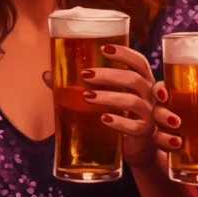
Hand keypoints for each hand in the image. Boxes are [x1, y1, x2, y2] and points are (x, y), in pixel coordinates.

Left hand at [39, 44, 160, 170]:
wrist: (139, 148)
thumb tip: (48, 75)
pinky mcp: (144, 133)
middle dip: (109, 75)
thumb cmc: (122, 114)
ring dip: (108, 97)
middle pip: (133, 79)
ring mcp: (149, 115)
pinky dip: (118, 121)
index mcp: (143, 80)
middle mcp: (149, 95)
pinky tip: (103, 118)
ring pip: (132, 101)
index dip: (124, 53)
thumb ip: (82, 85)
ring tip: (86, 96)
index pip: (138, 61)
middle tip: (86, 74)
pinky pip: (133, 126)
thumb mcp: (108, 96)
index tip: (104, 48)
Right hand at [150, 83, 197, 196]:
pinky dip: (165, 146)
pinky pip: (163, 148)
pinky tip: (177, 147)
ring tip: (178, 139)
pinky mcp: (180, 154)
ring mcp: (180, 134)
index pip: (171, 88)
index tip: (164, 92)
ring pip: (157, 127)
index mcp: (197, 100)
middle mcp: (184, 115)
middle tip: (176, 120)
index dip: (160, 88)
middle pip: (159, 106)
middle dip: (160, 111)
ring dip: (162, 131)